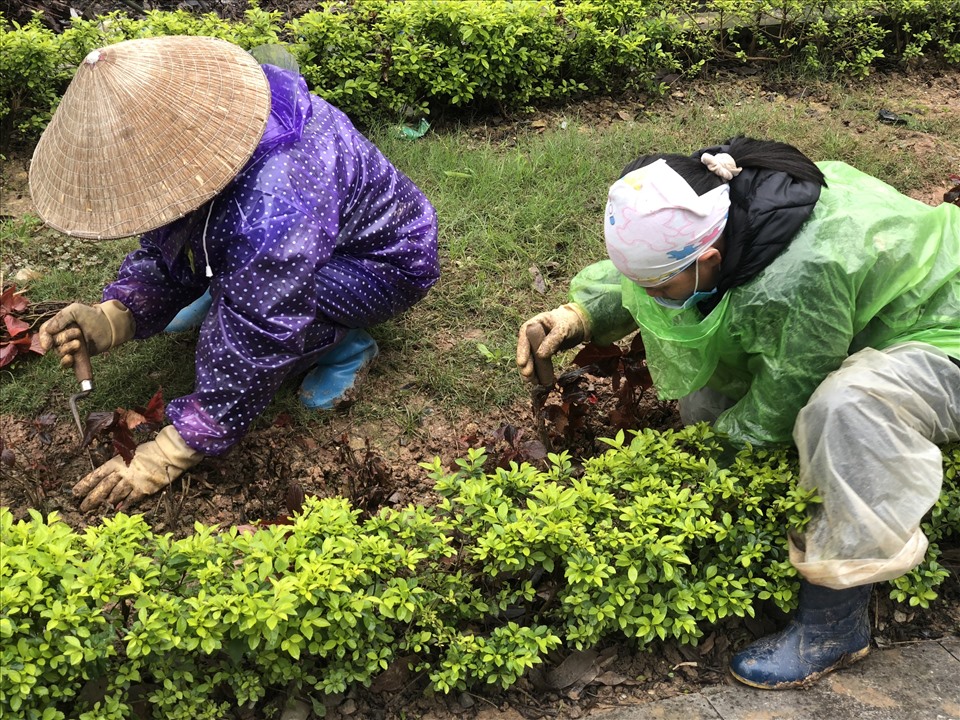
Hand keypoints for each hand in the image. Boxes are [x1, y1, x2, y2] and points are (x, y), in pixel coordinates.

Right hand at [39, 300, 134, 368]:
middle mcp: (61, 337)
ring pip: (60, 353)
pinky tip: (70, 359)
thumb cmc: (92, 315)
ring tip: (79, 343)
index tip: (47, 344)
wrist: (109, 325)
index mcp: (58, 325)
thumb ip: (61, 318)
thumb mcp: (75, 310)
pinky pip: (67, 364)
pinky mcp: (78, 356)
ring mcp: (69, 347)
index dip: (43, 339)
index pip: (44, 333)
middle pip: (53, 343)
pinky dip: (66, 363)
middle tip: (78, 332)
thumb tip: (48, 330)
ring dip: (67, 349)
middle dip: (64, 339)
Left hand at [73, 425, 202, 510]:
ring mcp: (131, 483)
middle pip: (102, 489)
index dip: (84, 484)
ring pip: (114, 496)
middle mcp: (121, 474)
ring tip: (100, 509)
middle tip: (82, 508)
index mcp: (116, 463)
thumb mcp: (130, 453)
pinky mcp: (142, 490)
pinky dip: (123, 505)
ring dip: (106, 503)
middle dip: (90, 500)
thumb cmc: (149, 451)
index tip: (75, 492)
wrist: (168, 454)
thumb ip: (119, 465)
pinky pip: (129, 500)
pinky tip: (117, 509)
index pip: (96, 475)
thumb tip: (111, 478)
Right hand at [516, 303, 590, 383]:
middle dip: (526, 365)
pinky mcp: (541, 352)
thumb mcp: (562, 329)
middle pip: (525, 351)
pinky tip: (538, 380)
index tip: (522, 364)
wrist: (576, 324)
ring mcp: (535, 344)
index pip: (523, 339)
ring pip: (530, 359)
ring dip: (530, 371)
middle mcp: (530, 335)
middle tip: (528, 377)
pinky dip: (537, 371)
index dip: (521, 352)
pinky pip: (537, 362)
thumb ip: (552, 340)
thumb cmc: (569, 323)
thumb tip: (540, 355)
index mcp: (532, 325)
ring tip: (532, 382)